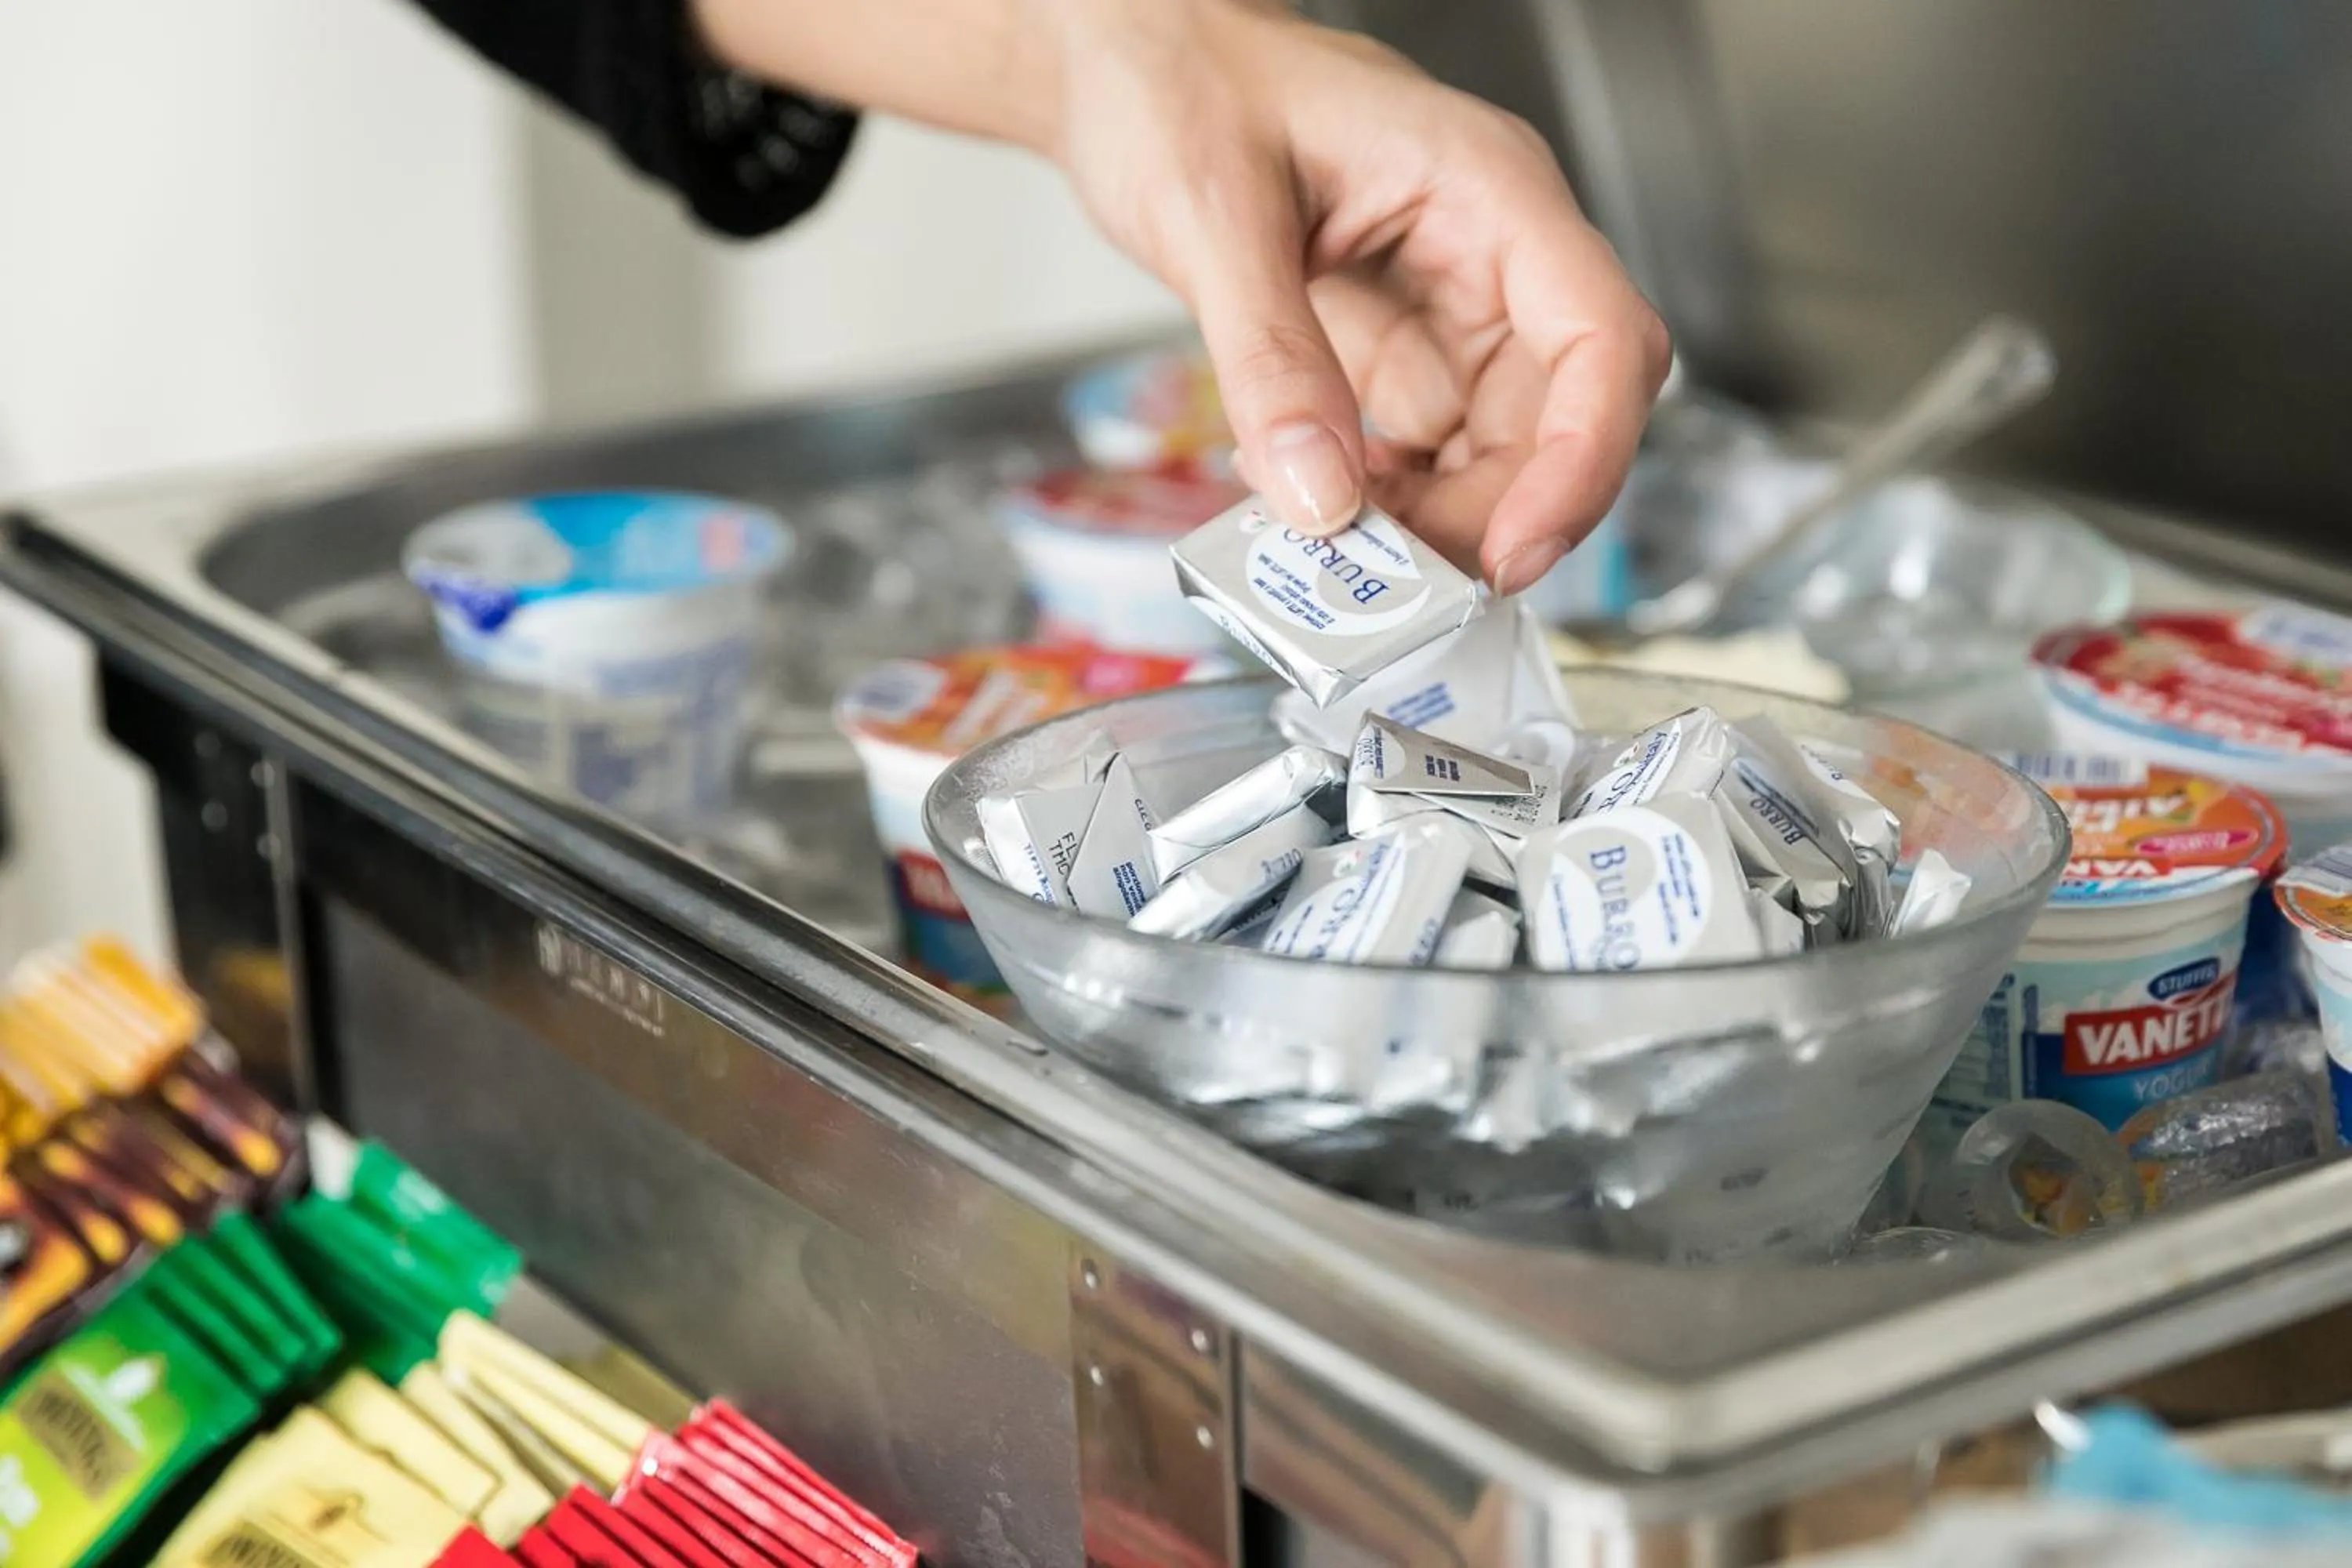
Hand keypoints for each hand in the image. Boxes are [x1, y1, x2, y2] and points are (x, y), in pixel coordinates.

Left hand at [1040, 0, 1670, 592]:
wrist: (1129, 63)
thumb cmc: (1183, 80)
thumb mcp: (1213, 215)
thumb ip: (1272, 359)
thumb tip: (1320, 496)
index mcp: (1487, 190)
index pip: (1602, 339)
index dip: (1582, 459)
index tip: (1516, 547)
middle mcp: (1490, 253)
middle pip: (1559, 418)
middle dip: (1495, 514)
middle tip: (1401, 581)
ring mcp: (1448, 307)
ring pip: (1499, 450)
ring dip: (1440, 520)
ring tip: (1347, 554)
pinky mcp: (1397, 349)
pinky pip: (1428, 450)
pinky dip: (1388, 501)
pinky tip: (1319, 505)